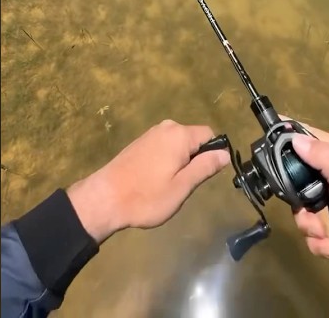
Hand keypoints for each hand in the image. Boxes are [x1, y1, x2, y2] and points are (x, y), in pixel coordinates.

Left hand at [67, 119, 229, 243]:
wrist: (104, 199)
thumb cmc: (146, 197)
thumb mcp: (182, 187)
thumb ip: (205, 167)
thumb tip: (225, 153)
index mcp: (179, 135)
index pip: (210, 135)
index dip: (212, 155)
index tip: (203, 176)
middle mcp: (166, 128)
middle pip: (194, 140)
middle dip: (194, 160)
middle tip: (183, 185)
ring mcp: (150, 134)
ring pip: (178, 145)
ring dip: (179, 163)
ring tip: (166, 186)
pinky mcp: (139, 143)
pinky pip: (164, 148)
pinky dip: (165, 162)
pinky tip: (154, 181)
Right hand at [290, 124, 328, 282]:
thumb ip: (325, 160)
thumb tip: (295, 138)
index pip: (305, 135)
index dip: (285, 142)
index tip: (265, 153)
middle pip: (295, 176)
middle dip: (299, 203)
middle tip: (310, 216)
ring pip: (299, 206)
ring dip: (309, 226)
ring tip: (324, 235)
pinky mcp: (328, 219)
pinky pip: (308, 225)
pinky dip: (317, 239)